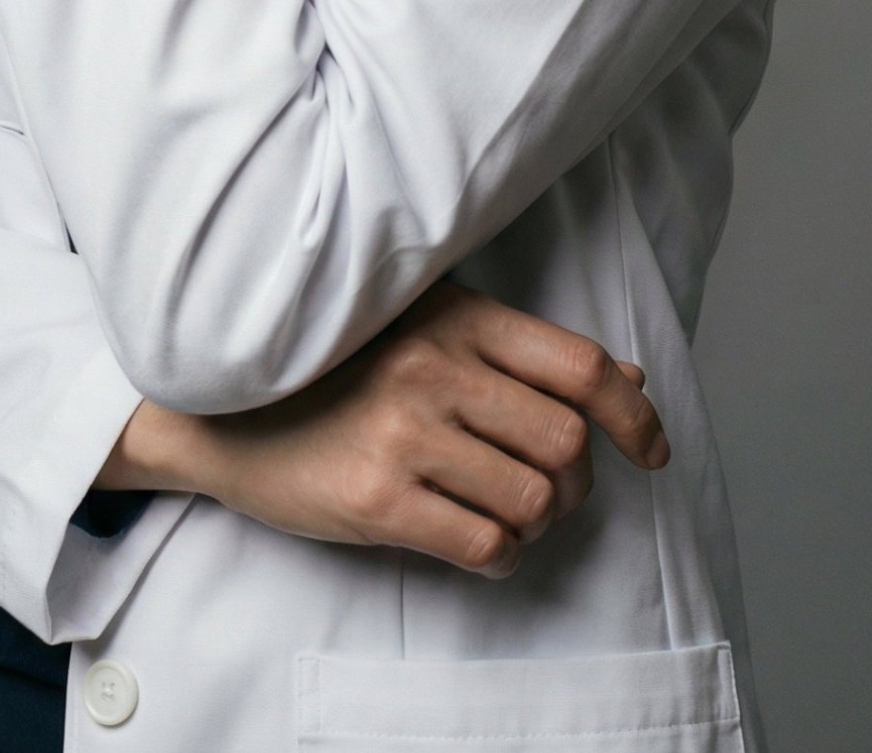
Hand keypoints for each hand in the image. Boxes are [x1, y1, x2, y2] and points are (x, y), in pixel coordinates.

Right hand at [95, 283, 668, 578]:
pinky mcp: (376, 497)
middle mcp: (434, 367)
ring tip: (506, 513)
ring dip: (537, 523)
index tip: (650, 450)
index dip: (633, 416)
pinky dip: (499, 556)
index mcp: (454, 315)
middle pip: (567, 443)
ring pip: (533, 502)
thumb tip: (628, 380)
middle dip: (575, 483)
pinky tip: (474, 539)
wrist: (221, 405)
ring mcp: (404, 432)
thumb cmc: (333, 364)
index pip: (580, 366)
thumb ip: (522, 350)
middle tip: (549, 490)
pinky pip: (484, 545)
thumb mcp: (427, 326)